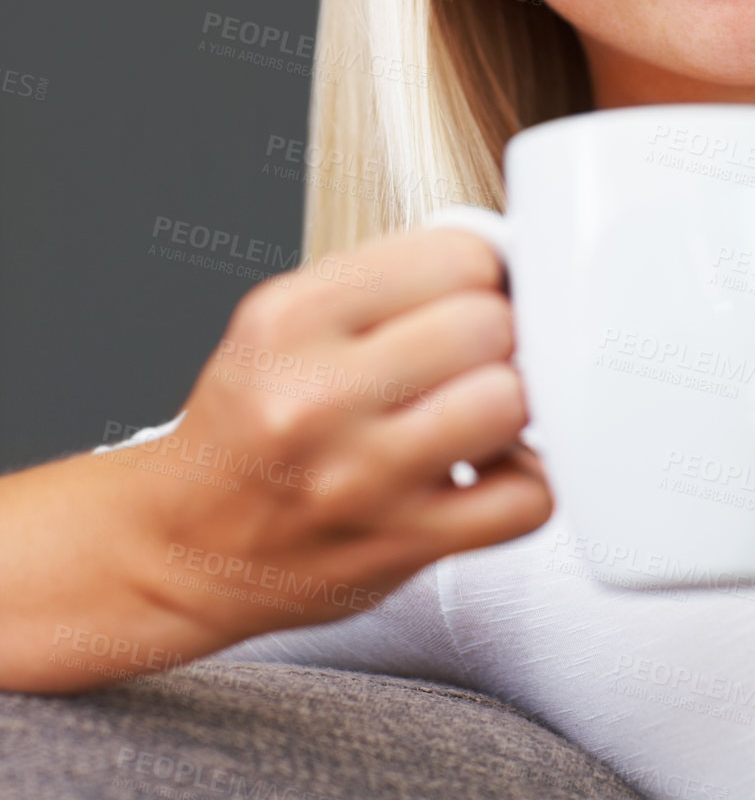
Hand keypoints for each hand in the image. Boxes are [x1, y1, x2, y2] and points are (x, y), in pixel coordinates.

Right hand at [119, 227, 551, 650]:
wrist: (182, 544)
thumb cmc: (249, 425)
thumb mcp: (283, 323)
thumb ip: (385, 283)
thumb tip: (505, 261)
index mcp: (288, 319)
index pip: (454, 255)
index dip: (478, 272)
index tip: (466, 294)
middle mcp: (317, 396)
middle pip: (488, 326)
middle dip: (494, 336)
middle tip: (469, 358)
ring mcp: (361, 478)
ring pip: (511, 403)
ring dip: (511, 404)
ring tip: (478, 410)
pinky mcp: (401, 544)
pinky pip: (526, 498)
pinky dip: (526, 480)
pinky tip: (487, 471)